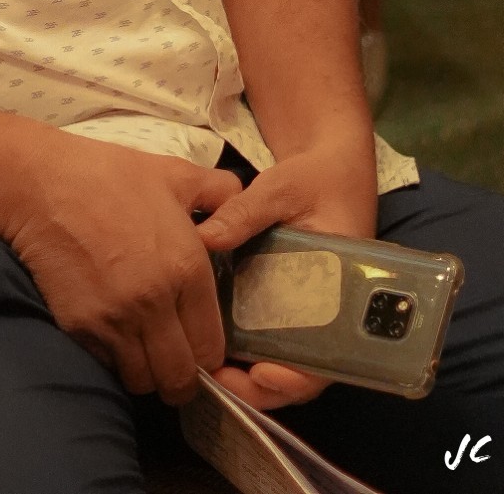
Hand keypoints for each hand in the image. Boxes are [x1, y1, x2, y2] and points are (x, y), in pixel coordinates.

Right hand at [0, 135, 243, 406]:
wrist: (42, 183)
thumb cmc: (110, 174)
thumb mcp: (174, 173)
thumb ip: (220, 190)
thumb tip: (243, 198)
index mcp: (187, 268)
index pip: (212, 347)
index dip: (210, 353)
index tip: (199, 343)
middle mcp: (155, 303)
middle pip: (180, 378)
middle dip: (182, 377)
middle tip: (175, 360)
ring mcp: (115, 319)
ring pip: (143, 381)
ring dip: (147, 372)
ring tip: (144, 350)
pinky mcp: (80, 326)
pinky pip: (108, 365)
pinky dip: (114, 360)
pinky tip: (114, 334)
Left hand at [194, 136, 378, 409]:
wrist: (330, 164)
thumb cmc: (315, 176)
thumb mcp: (282, 187)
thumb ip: (246, 212)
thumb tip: (206, 237)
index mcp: (344, 290)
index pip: (330, 357)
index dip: (296, 377)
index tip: (260, 373)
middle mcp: (331, 311)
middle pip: (303, 371)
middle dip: (260, 386)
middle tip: (215, 375)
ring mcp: (309, 309)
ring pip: (285, 360)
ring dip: (250, 372)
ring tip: (207, 365)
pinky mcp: (289, 299)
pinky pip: (273, 335)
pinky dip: (248, 345)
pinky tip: (212, 336)